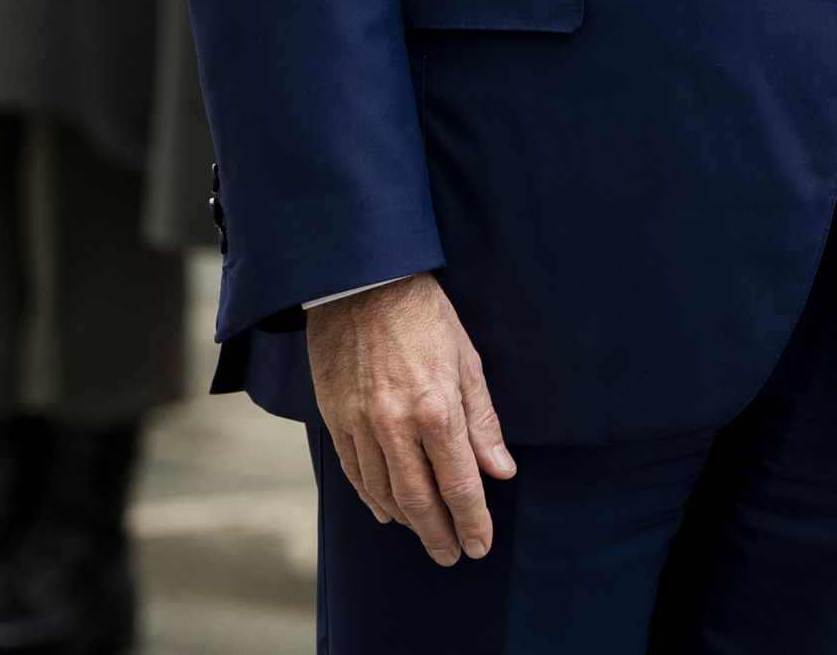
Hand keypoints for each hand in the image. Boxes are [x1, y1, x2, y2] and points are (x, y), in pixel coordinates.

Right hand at [306, 272, 514, 564]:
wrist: (361, 282)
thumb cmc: (424, 315)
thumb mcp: (467, 360)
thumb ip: (482, 421)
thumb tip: (501, 470)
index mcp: (436, 409)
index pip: (459, 483)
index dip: (471, 520)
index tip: (479, 544)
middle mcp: (395, 425)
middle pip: (419, 499)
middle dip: (439, 534)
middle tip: (452, 555)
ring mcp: (360, 424)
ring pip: (384, 492)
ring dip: (407, 521)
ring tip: (426, 535)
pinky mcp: (335, 418)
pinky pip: (355, 472)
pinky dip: (372, 498)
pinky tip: (387, 512)